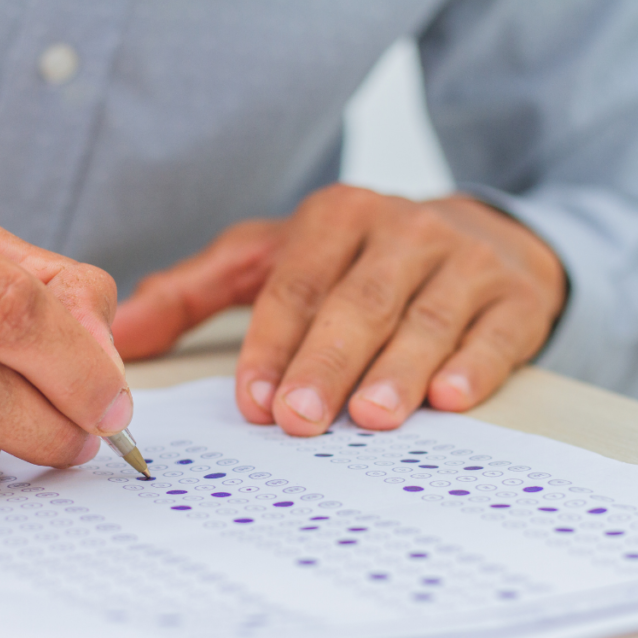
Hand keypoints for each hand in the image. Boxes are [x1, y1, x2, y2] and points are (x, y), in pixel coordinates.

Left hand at [113, 184, 565, 434]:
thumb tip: (123, 339)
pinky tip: (452, 397)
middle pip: (357, 303)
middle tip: (298, 419)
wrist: (476, 237)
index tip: (252, 401)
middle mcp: (400, 231)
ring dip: (398, 370)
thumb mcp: (273, 258)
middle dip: (325, 363)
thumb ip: (197, 292)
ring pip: (425, 318)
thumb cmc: (358, 259)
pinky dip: (475, 364)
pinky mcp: (514, 296)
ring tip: (371, 417)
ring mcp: (464, 261)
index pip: (295, 285)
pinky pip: (496, 332)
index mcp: (334, 218)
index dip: (272, 343)